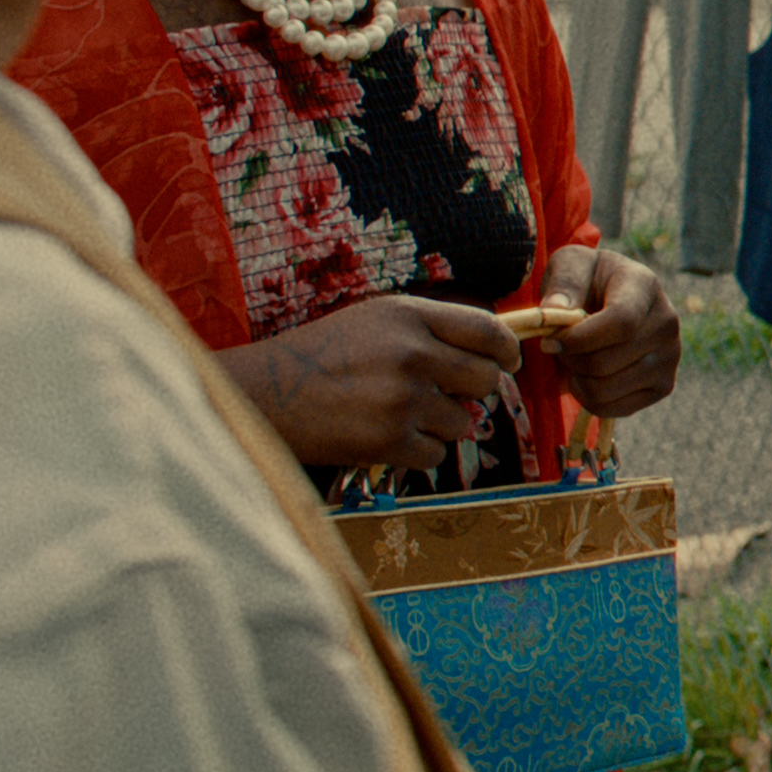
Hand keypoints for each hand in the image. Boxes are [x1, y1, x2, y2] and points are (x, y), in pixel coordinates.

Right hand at [216, 294, 520, 471]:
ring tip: (397, 413)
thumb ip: (430, 329)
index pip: (488, 330)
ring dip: (440, 424)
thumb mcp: (375, 320)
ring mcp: (401, 399)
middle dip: (473, 391)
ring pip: (462, 421)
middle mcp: (411, 354)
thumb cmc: (322, 356)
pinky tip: (385, 437)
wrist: (264, 395)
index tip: (507, 362)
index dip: (507, 350)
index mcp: (409, 317)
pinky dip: (417, 451)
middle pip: (486, 379)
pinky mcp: (388, 441)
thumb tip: (492, 352)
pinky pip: (436, 454)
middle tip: (446, 393)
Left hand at [538, 244, 679, 417]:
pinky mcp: (663, 386)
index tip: (551, 340)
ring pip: (607, 389)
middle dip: (570, 359)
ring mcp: (669, 358)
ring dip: (577, 379)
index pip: (621, 322)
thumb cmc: (587, 280)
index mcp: (646, 287)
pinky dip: (588, 399)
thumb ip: (563, 282)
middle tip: (559, 348)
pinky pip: (614, 409)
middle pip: (607, 361)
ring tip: (573, 360)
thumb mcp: (571, 264)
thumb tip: (555, 310)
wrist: (610, 298)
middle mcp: (667, 323)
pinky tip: (586, 378)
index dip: (579, 338)